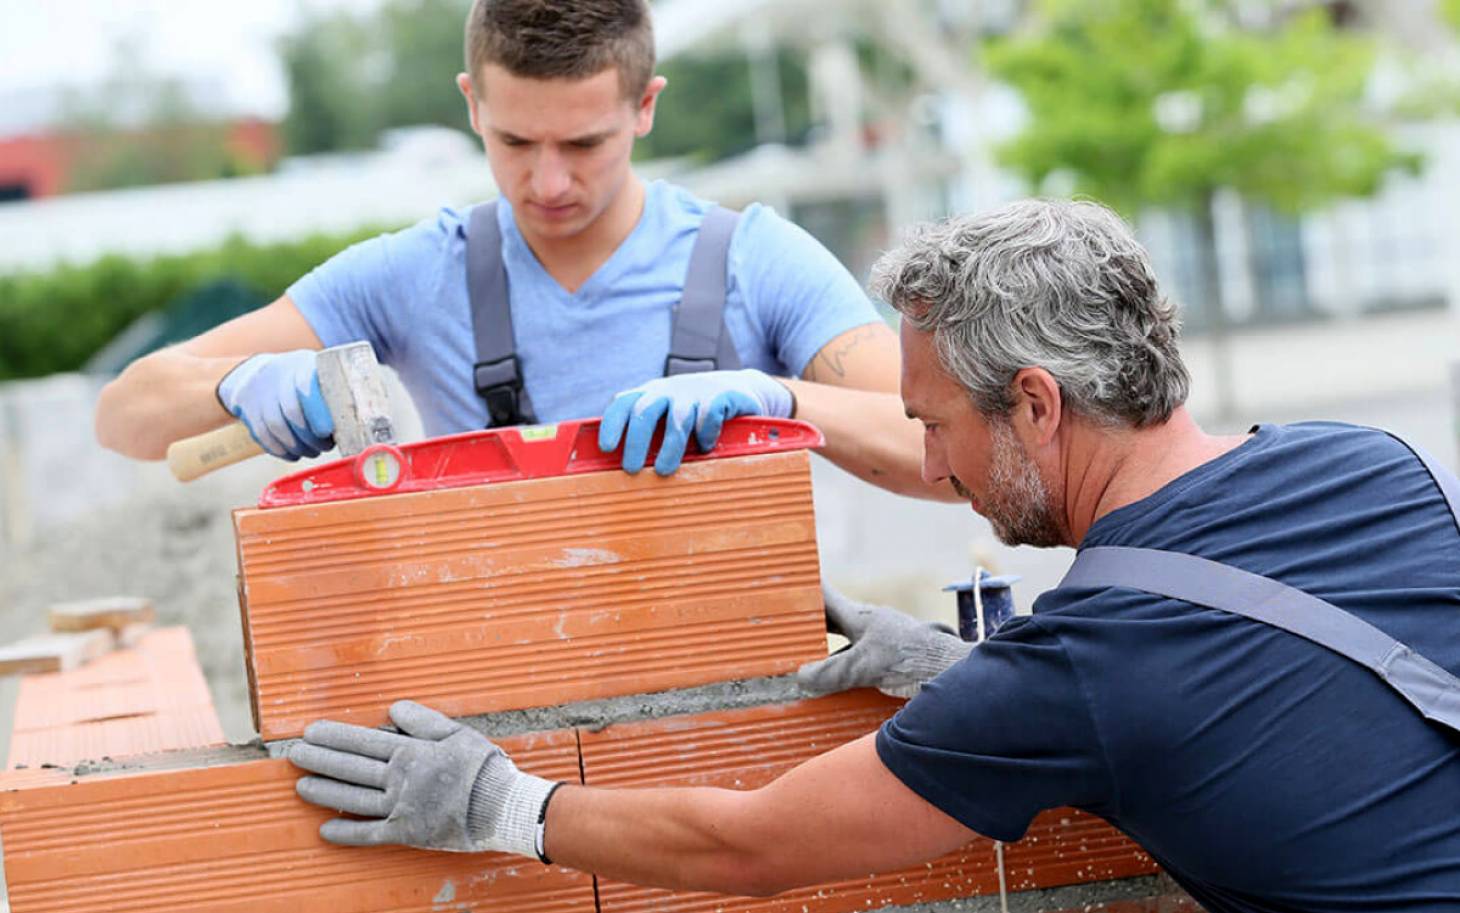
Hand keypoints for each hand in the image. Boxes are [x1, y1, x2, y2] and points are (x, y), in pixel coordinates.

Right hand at [216, 350, 333, 459]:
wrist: (257, 373)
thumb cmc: (301, 379)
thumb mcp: (317, 372)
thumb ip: (336, 390)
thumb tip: (360, 421)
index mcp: (300, 364)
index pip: (305, 386)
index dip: (316, 411)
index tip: (327, 431)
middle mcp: (277, 377)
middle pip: (291, 411)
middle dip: (310, 436)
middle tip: (325, 447)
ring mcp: (259, 393)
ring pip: (276, 426)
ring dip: (296, 446)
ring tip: (312, 452)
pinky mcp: (248, 411)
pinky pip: (263, 435)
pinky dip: (280, 449)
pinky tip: (294, 454)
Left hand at [289, 700, 557, 855]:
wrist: (501, 805)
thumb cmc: (482, 766)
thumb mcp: (456, 732)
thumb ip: (421, 720)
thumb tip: (392, 710)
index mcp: (411, 752)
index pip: (363, 742)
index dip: (334, 736)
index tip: (311, 732)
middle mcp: (400, 780)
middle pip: (351, 768)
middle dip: (319, 759)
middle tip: (294, 754)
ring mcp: (400, 808)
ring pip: (353, 799)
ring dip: (325, 792)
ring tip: (301, 786)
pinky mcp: (406, 833)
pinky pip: (370, 834)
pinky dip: (346, 833)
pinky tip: (325, 829)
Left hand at [598, 369, 792, 475]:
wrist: (743, 392)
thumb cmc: (697, 416)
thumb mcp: (670, 419)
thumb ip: (651, 436)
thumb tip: (620, 476)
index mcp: (651, 395)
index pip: (623, 403)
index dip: (612, 424)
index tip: (607, 448)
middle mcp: (669, 391)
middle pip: (645, 411)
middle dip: (636, 442)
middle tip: (631, 469)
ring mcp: (696, 391)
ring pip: (677, 418)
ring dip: (669, 446)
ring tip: (664, 471)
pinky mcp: (722, 395)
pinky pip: (709, 415)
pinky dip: (706, 433)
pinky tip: (706, 448)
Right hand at [796, 585, 971, 698]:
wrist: (950, 669)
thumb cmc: (910, 657)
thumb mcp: (863, 666)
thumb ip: (830, 673)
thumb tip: (801, 677)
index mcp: (859, 616)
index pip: (825, 597)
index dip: (806, 590)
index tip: (789, 582)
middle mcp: (868, 625)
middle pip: (832, 621)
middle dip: (812, 625)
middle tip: (790, 630)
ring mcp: (880, 642)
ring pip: (845, 643)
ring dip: (828, 653)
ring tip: (806, 664)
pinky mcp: (890, 660)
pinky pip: (858, 662)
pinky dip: (844, 671)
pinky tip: (837, 686)